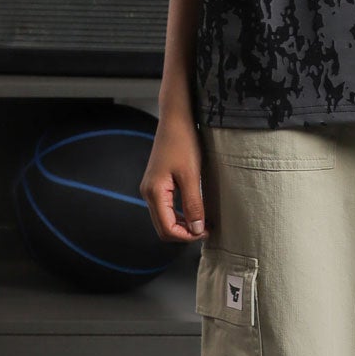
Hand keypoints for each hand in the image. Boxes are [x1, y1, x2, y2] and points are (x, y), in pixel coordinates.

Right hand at [142, 110, 209, 240]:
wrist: (176, 119)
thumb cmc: (183, 142)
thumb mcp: (192, 175)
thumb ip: (193, 204)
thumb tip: (196, 230)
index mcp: (154, 192)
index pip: (167, 229)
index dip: (187, 236)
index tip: (205, 231)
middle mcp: (148, 193)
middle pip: (163, 228)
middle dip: (184, 233)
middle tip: (206, 229)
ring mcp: (151, 189)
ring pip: (164, 219)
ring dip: (182, 225)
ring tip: (203, 222)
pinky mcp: (157, 184)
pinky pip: (165, 208)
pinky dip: (179, 215)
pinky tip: (194, 211)